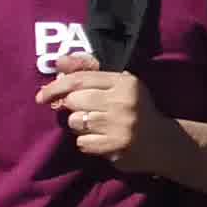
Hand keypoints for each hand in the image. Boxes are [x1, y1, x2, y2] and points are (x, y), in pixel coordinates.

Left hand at [35, 54, 174, 174]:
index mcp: (125, 82)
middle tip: (86, 111)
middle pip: (74, 100)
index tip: (42, 95)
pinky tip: (102, 140)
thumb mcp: (118, 86)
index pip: (80, 79)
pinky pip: (82, 142)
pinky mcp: (116, 145)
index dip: (56, 86)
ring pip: (76, 122)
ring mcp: (120, 124)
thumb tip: (58, 61)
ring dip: (80, 126)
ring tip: (97, 126)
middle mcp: (123, 101)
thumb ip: (88, 72)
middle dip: (73, 107)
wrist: (164, 142)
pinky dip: (87, 142)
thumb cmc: (135, 110)